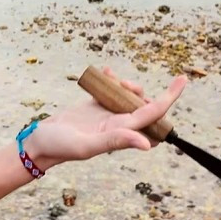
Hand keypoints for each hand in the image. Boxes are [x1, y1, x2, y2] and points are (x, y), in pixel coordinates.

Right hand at [24, 70, 188, 169]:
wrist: (38, 143)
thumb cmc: (60, 147)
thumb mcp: (87, 145)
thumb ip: (116, 142)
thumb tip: (147, 145)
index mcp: (121, 132)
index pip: (154, 114)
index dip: (169, 98)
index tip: (182, 80)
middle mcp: (117, 123)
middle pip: (144, 104)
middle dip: (140, 90)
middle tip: (124, 84)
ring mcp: (106, 115)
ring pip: (128, 96)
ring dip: (125, 83)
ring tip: (112, 77)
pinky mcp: (93, 107)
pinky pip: (110, 90)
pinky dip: (110, 79)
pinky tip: (104, 71)